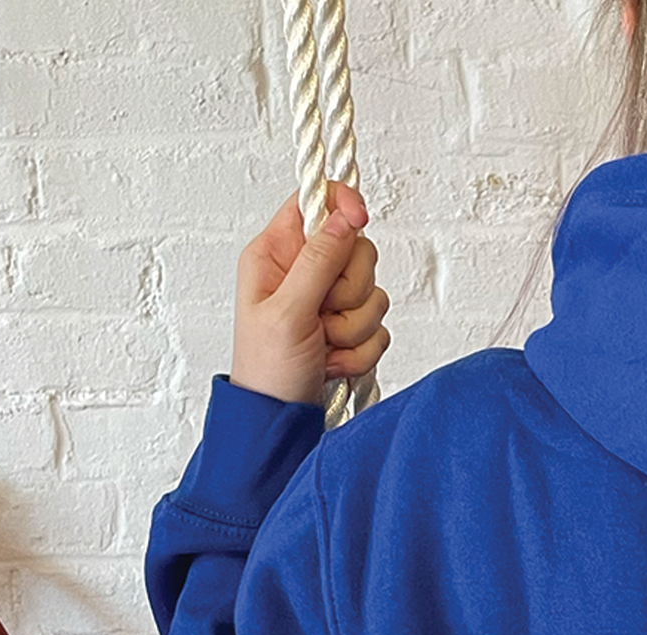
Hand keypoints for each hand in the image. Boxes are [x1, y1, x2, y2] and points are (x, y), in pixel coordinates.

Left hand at [230, 182, 390, 405]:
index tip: (360, 219)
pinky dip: (361, 351)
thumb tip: (344, 216)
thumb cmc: (267, 368)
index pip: (316, 202)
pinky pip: (379, 328)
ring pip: (373, 293)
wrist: (280, 420)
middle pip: (357, 250)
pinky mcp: (351, 330)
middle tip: (323, 315)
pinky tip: (334, 361)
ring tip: (325, 346)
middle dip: (349, 291)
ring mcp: (330, 302)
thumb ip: (317, 262)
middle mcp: (305, 272)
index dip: (342, 204)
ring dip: (354, 328)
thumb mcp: (287, 311)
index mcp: (277, 254)